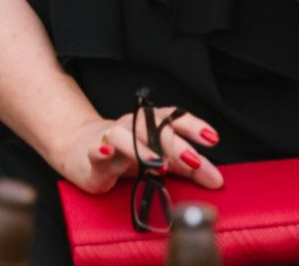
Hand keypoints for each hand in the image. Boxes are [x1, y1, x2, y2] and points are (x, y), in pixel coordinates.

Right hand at [49, 106, 224, 195]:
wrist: (83, 150)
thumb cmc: (127, 154)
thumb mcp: (161, 159)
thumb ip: (189, 168)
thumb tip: (216, 179)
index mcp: (150, 124)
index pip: (173, 118)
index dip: (193, 125)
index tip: (212, 138)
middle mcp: (132, 125)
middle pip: (153, 127)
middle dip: (175, 144)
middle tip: (194, 160)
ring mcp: (111, 138)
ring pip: (125, 136)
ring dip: (143, 149)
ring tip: (160, 165)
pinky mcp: (92, 154)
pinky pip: (96, 149)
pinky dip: (101, 149)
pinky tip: (108, 152)